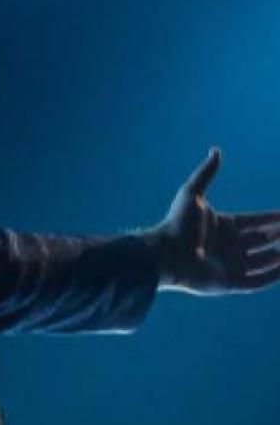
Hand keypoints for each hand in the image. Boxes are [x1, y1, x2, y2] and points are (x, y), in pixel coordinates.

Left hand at [144, 148, 279, 294]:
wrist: (165, 255)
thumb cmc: (178, 224)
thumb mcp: (192, 194)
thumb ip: (206, 173)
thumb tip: (216, 150)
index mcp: (222, 225)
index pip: (255, 221)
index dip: (273, 218)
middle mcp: (228, 245)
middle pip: (263, 240)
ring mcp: (230, 265)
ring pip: (264, 261)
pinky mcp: (229, 283)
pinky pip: (258, 281)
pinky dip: (274, 275)